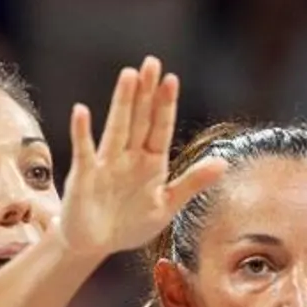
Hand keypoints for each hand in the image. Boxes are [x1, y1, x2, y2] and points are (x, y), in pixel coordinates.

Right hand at [59, 57, 225, 260]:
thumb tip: (225, 162)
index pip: (161, 127)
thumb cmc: (131, 223)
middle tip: (151, 63)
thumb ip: (193, 182)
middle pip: (140, 119)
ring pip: (117, 127)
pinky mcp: (84, 175)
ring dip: (122, 103)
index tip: (171, 79)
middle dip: (146, 92)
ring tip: (128, 76)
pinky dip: (82, 133)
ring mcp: (106, 162)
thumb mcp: (168, 205)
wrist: (95, 244)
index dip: (166, 105)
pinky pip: (84, 151)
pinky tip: (81, 112)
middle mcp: (129, 156)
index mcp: (152, 162)